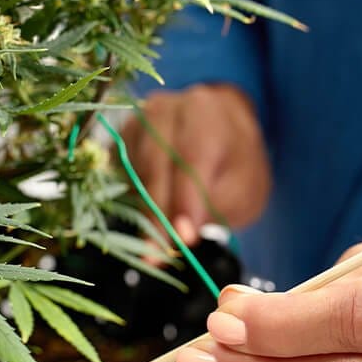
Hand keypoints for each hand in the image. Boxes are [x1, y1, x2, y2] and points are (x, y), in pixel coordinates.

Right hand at [121, 84, 270, 244]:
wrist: (221, 133)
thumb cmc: (234, 164)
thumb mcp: (242, 188)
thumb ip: (217, 206)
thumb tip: (182, 233)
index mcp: (205, 111)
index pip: (190, 157)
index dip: (184, 201)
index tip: (182, 238)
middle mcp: (166, 108)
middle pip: (154, 162)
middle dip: (157, 213)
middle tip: (157, 254)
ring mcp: (138, 120)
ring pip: (132, 169)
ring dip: (141, 209)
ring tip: (154, 243)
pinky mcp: (121, 137)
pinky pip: (118, 171)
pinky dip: (130, 198)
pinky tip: (144, 218)